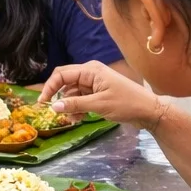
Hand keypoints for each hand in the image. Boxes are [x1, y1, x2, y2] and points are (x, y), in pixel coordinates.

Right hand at [37, 61, 162, 128]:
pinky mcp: (97, 93)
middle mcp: (90, 73)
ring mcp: (94, 83)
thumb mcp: (99, 105)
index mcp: (91, 70)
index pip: (62, 74)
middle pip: (65, 81)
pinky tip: (79, 119)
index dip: (50, 87)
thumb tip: (54, 107)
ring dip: (69, 105)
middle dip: (58, 96)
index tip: (42, 104)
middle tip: (52, 111)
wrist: (148, 111)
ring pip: (72, 92)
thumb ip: (75, 104)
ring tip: (73, 120)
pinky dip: (77, 108)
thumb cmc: (127, 104)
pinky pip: (80, 98)